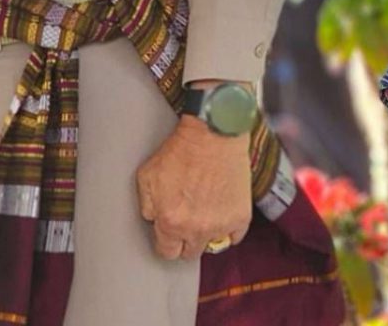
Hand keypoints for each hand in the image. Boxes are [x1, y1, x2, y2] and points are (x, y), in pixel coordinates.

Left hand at [135, 115, 262, 260]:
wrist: (213, 133)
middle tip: (187, 222)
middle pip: (190, 253)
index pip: (167, 252)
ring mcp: (221, 224)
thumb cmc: (181, 150)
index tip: (169, 234)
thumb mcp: (147, 176)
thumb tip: (153, 220)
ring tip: (205, 214)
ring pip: (212, 245)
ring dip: (207, 234)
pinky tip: (222, 215)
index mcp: (171, 222)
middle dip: (185, 240)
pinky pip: (235, 237)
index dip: (166, 242)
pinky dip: (229, 230)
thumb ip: (147, 205)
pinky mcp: (241, 215)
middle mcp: (196, 228)